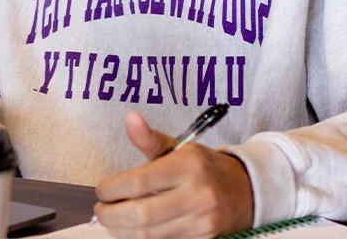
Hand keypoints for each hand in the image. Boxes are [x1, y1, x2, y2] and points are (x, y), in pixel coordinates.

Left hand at [93, 111, 253, 238]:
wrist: (245, 191)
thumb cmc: (204, 168)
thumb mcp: (179, 148)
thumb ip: (149, 138)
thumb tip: (130, 119)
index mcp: (188, 166)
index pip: (138, 182)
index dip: (111, 189)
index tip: (102, 190)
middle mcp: (197, 194)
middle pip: (140, 214)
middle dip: (110, 215)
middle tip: (101, 210)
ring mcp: (202, 221)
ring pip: (148, 235)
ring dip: (121, 230)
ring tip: (113, 220)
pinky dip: (140, 238)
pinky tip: (132, 229)